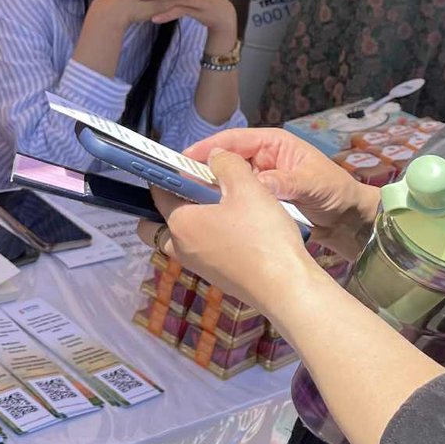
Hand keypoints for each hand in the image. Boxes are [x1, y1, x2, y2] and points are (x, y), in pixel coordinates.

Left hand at [143, 149, 322, 315]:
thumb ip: (227, 164)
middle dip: (170, 204)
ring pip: (181, 238)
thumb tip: (215, 155)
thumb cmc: (263, 235)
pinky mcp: (217, 277)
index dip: (170, 174)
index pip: (158, 192)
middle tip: (199, 189)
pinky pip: (202, 251)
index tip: (189, 165)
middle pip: (158, 223)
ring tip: (224, 205)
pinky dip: (210, 238)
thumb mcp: (247, 188)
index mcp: (180, 223)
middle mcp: (181, 247)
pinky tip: (239, 227)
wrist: (286, 287)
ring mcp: (198, 266)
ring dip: (193, 221)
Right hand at [181, 127, 380, 258]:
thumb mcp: (312, 184)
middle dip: (205, 169)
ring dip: (213, 187)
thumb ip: (283, 182)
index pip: (234, 140)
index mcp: (273, 144)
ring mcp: (260, 178)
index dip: (209, 147)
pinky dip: (225, 202)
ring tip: (190, 199)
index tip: (186, 158)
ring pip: (229, 180)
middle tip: (180, 182)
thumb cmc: (335, 192)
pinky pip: (237, 197)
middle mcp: (263, 158)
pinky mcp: (260, 198)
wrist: (349, 220)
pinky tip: (210, 212)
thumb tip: (254, 183)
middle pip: (226, 159)